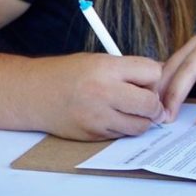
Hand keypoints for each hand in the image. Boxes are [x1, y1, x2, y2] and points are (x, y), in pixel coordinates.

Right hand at [35, 53, 165, 140]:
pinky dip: (124, 128)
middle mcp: (103, 93)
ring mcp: (98, 118)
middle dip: (154, 103)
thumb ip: (129, 70)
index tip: (147, 80)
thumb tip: (163, 79)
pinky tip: (112, 117)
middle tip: (146, 101)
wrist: (32, 94)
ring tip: (129, 109)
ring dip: (142, 119)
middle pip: (151, 104)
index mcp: (106, 68)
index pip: (153, 73)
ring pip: (141, 125)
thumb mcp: (99, 60)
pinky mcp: (93, 135)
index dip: (154, 78)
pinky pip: (123, 135)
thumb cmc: (68, 74)